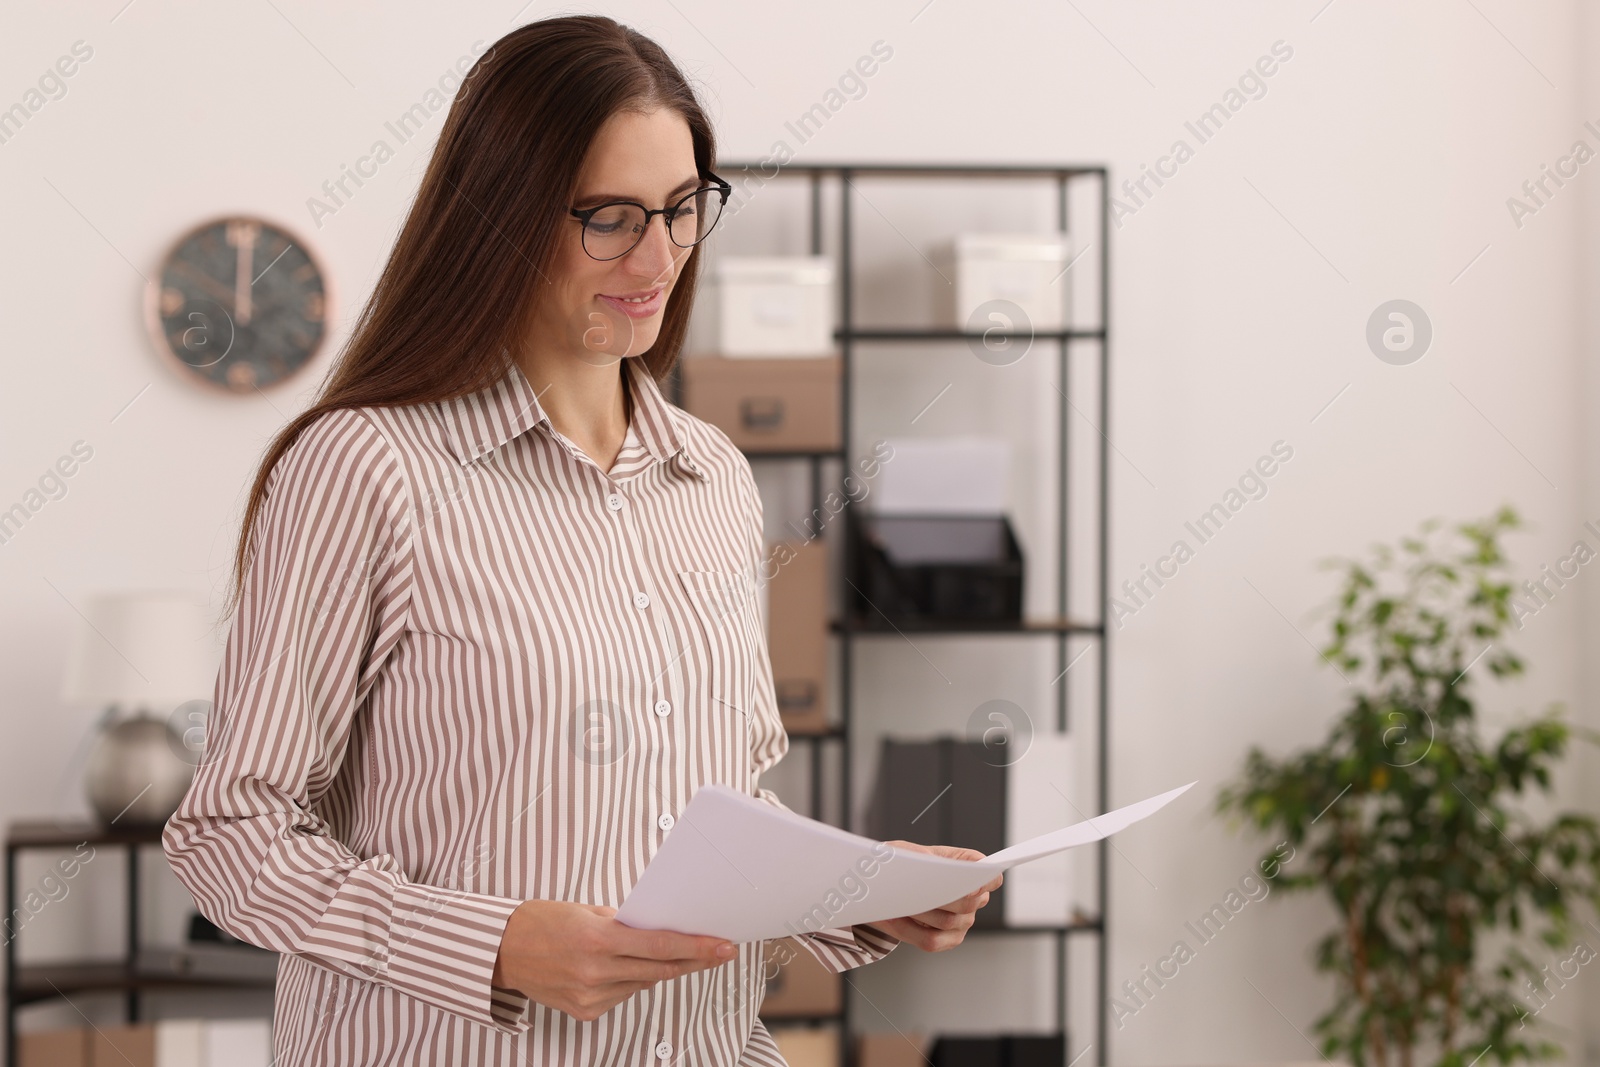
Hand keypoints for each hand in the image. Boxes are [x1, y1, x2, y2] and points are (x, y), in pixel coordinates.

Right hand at [492, 899, 734, 1021]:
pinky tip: (621, 967)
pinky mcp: (585, 1011)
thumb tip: (658, 929)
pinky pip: (623, 995)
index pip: (661, 946)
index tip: (722, 945)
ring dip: (658, 968)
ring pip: (643, 983)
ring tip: (664, 952)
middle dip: (695, 960)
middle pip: (661, 969)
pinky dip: (630, 980)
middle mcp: (596, 971)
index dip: (697, 947)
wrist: (502, 951)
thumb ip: (624, 923)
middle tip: (719, 951)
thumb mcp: (586, 910)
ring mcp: (591, 995)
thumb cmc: (541, 923)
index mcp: (598, 939)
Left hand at [857, 841, 1002, 951]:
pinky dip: (911, 931)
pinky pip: (933, 941)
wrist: (885, 885)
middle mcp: (973, 897)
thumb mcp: (909, 852)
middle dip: (942, 896)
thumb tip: (939, 872)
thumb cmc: (901, 863)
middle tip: (918, 890)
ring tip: (901, 901)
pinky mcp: (948, 939)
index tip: (968, 881)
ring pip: (948, 921)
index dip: (986, 881)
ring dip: (922, 912)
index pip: (992, 878)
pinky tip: (898, 918)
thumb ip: (927, 859)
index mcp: (968, 868)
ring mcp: (963, 920)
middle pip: (970, 902)